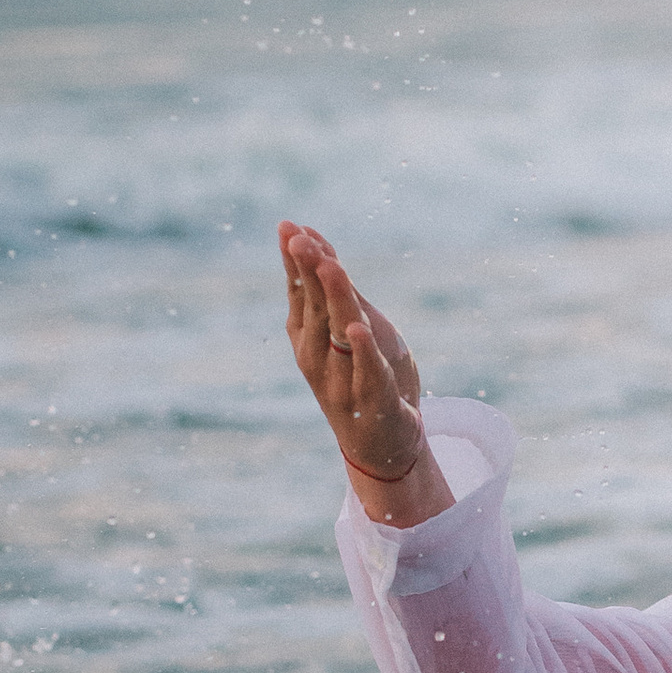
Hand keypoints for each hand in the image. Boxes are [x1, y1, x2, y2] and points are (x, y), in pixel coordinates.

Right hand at [279, 221, 446, 520]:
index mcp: (308, 338)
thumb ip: (333, 285)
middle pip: (315, 308)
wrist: (382, 445)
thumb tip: (309, 235)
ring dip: (335, 299)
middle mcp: (317, 358)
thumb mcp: (351, 324)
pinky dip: (362, 351)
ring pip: (338, 334)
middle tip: (300, 238)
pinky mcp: (373, 401)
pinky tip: (357, 329)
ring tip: (329, 265)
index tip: (289, 227)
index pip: (300, 293)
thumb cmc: (364, 375)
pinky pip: (366, 372)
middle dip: (308, 272)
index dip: (294, 261)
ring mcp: (342, 381)